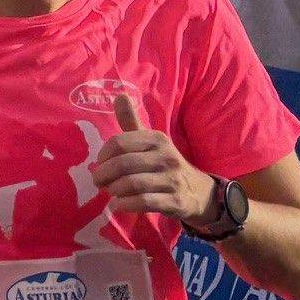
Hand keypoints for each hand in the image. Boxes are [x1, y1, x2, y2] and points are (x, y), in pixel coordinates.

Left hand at [93, 91, 212, 223]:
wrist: (199, 192)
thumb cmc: (165, 164)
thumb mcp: (151, 141)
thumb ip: (132, 121)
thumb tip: (119, 95)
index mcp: (156, 139)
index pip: (119, 143)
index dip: (103, 156)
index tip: (100, 165)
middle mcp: (166, 156)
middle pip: (122, 164)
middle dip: (104, 175)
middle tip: (99, 182)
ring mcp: (172, 179)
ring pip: (131, 183)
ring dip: (114, 190)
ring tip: (111, 192)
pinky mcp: (175, 201)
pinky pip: (144, 202)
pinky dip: (125, 204)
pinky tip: (119, 205)